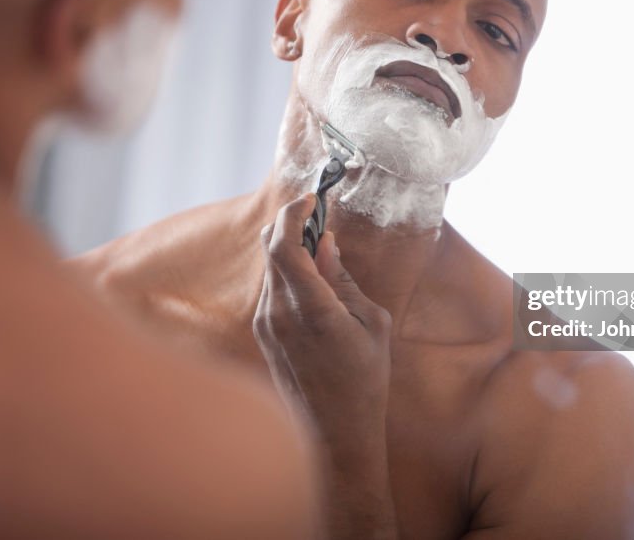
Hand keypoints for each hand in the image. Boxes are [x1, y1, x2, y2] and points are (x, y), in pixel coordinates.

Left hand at [253, 193, 392, 453]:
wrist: (334, 434)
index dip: (293, 213)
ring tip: (320, 246)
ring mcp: (265, 326)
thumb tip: (325, 244)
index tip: (312, 199)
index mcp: (310, 309)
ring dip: (290, 248)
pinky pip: (270, 289)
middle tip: (316, 214)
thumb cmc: (364, 381)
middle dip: (290, 224)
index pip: (284, 244)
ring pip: (269, 268)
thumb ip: (343, 279)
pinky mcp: (263, 336)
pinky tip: (311, 277)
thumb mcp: (370, 323)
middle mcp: (277, 314)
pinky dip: (287, 271)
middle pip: (270, 248)